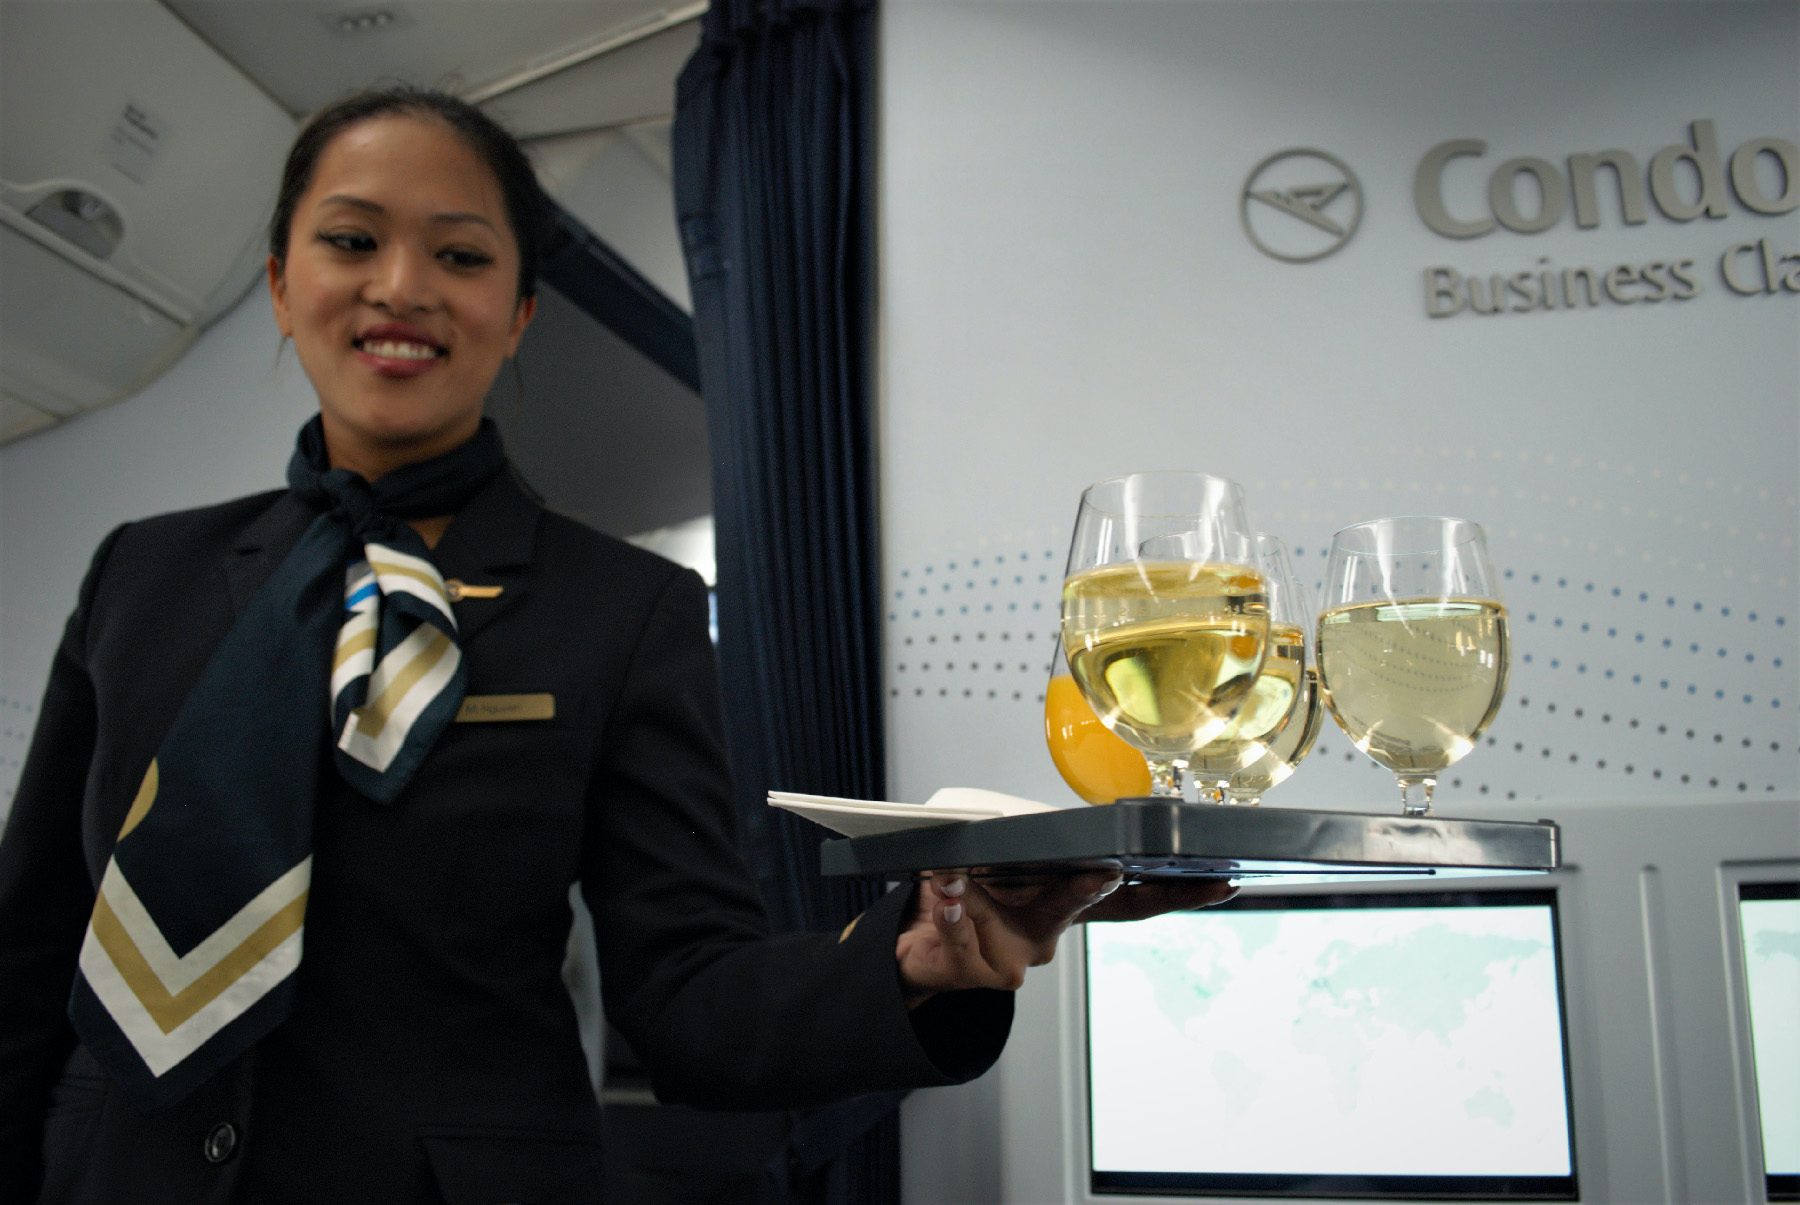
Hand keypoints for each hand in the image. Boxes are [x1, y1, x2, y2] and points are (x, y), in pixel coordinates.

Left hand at [894, 869, 1236, 1006]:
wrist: (917, 946)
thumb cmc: (971, 896)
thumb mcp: (1014, 862)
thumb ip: (1048, 844)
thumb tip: (1081, 830)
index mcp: (1070, 903)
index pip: (1139, 898)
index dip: (1183, 892)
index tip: (1221, 882)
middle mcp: (1052, 933)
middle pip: (1094, 910)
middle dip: (1101, 889)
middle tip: (1119, 873)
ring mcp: (1018, 956)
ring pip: (1013, 919)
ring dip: (980, 894)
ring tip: (959, 875)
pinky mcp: (976, 971)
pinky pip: (964, 935)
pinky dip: (948, 910)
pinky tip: (944, 890)